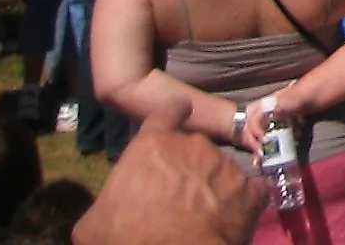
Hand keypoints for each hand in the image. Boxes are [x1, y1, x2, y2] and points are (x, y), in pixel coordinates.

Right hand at [77, 100, 265, 244]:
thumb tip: (114, 206)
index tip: (179, 113)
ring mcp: (225, 166)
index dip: (173, 114)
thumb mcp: (95, 222)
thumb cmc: (125, 239)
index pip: (167, 113)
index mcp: (152, 146)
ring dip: (214, 185)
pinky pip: (249, 190)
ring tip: (203, 213)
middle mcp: (193, 146)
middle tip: (178, 195)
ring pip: (221, 169)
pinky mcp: (250, 190)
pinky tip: (231, 218)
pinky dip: (242, 201)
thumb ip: (109, 200)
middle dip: (188, 166)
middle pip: (194, 148)